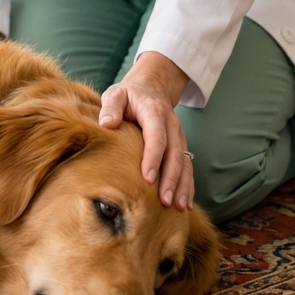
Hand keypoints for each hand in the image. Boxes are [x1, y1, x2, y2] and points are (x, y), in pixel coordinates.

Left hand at [98, 52, 192, 210]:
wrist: (152, 86)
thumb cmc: (129, 95)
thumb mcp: (116, 94)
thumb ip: (111, 106)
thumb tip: (107, 123)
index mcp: (154, 112)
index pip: (157, 137)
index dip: (153, 158)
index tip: (148, 178)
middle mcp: (172, 125)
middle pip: (174, 154)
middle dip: (171, 178)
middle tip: (164, 200)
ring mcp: (179, 136)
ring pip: (184, 162)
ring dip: (182, 185)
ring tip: (179, 207)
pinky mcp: (180, 146)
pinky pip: (187, 167)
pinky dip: (188, 185)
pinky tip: (185, 204)